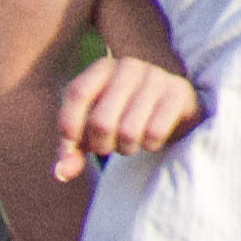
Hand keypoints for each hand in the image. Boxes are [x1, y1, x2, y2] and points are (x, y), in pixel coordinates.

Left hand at [50, 54, 200, 182]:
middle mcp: (128, 67)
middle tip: (109, 147)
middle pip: (101, 121)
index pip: (78, 93)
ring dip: (126, 148)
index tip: (72, 143)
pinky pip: (155, 133)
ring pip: (128, 132)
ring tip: (130, 143)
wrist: (172, 110)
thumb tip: (62, 173)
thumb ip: (72, 149)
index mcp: (102, 68)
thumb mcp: (92, 130)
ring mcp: (156, 77)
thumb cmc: (123, 118)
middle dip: (102, 146)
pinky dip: (149, 145)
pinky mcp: (178, 92)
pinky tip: (150, 139)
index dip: (70, 123)